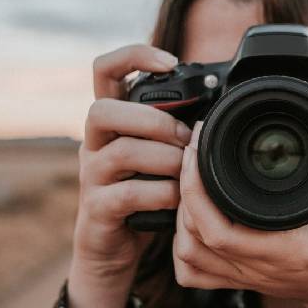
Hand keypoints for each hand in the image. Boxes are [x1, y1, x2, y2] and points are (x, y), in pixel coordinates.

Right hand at [67, 44, 189, 307]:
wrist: (114, 251)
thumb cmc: (146, 197)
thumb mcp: (160, 157)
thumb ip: (174, 131)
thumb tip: (218, 107)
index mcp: (111, 122)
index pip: (105, 70)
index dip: (134, 55)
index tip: (170, 61)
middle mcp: (93, 144)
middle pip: (102, 109)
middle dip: (151, 120)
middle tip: (183, 139)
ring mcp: (90, 177)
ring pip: (119, 151)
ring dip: (163, 159)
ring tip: (186, 173)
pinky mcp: (96, 210)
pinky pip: (126, 194)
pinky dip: (159, 195)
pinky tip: (177, 202)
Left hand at [173, 119, 307, 307]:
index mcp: (287, 250)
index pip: (222, 229)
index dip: (198, 189)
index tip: (202, 147)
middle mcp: (258, 267)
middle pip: (195, 236)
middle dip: (184, 189)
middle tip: (193, 149)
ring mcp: (243, 276)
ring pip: (188, 253)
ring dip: (180, 215)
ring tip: (190, 177)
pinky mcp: (236, 280)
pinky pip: (192, 272)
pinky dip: (181, 246)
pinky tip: (190, 218)